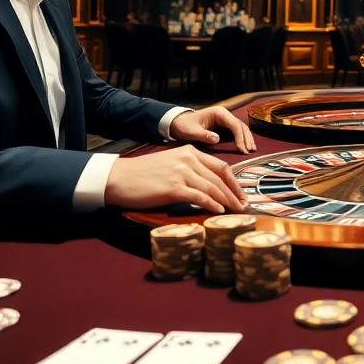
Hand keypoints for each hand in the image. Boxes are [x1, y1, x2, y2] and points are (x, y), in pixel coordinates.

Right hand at [104, 145, 246, 212]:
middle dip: (235, 193)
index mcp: (189, 152)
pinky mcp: (174, 188)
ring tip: (236, 211)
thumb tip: (208, 187)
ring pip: (213, 187)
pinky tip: (219, 211)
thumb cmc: (143, 174)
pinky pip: (200, 197)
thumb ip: (190, 170)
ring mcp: (181, 172)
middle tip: (244, 205)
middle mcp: (188, 159)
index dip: (234, 182)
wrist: (119, 177)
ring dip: (228, 201)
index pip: (221, 166)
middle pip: (221, 177)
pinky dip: (212, 205)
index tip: (241, 194)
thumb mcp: (170, 164)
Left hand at [170, 106, 255, 152]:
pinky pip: (236, 132)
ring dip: (247, 139)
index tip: (242, 149)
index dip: (240, 137)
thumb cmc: (184, 125)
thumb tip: (217, 139)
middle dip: (246, 138)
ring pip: (241, 128)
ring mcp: (225, 120)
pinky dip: (242, 139)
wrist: (178, 122)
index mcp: (218, 113)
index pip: (234, 124)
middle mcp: (224, 115)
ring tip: (251, 150)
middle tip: (250, 151)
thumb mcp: (191, 131)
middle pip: (240, 126)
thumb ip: (204, 135)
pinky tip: (245, 147)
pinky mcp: (224, 126)